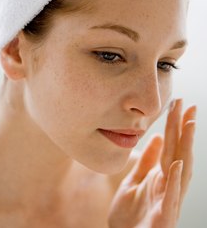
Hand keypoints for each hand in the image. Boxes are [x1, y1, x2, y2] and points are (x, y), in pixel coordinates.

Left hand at [107, 99, 196, 227]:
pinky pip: (171, 196)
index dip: (175, 126)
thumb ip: (145, 162)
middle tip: (188, 105)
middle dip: (184, 129)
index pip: (170, 146)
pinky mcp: (164, 215)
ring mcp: (168, 199)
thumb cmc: (130, 215)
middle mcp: (169, 185)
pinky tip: (178, 163)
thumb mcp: (133, 182)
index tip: (178, 104)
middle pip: (179, 152)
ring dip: (186, 147)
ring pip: (182, 169)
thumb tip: (156, 138)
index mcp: (161, 176)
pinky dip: (175, 180)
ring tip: (189, 124)